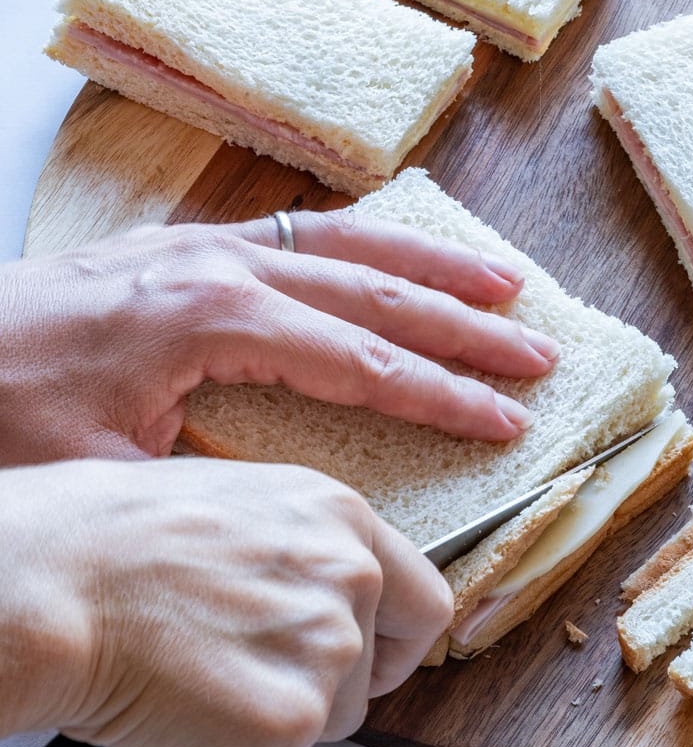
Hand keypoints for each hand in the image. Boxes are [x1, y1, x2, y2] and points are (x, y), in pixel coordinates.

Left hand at [0, 209, 558, 465]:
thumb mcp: (100, 478)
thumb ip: (210, 483)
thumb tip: (298, 513)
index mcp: (208, 317)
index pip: (358, 356)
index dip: (440, 393)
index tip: (508, 420)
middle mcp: (215, 265)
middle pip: (371, 288)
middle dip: (463, 324)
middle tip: (537, 353)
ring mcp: (195, 246)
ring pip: (341, 241)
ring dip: (428, 262)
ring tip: (503, 282)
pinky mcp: (173, 247)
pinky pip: (293, 232)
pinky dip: (358, 242)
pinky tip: (388, 255)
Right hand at [2, 455, 452, 746]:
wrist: (48, 583)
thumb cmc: (101, 539)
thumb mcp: (230, 506)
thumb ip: (289, 553)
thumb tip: (287, 605)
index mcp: (339, 516)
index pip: (419, 601)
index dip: (388, 643)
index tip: (359, 663)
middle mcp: (352, 578)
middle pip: (374, 676)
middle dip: (319, 696)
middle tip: (248, 693)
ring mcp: (327, 652)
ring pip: (317, 730)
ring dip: (253, 731)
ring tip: (175, 696)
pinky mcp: (287, 723)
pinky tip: (148, 726)